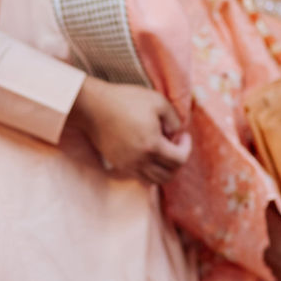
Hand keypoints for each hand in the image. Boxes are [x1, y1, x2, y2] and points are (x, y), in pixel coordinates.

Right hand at [68, 76, 190, 183]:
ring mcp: (128, 165)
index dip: (186, 147)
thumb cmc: (126, 100)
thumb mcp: (158, 101)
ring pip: (155, 180)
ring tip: (163, 151)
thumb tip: (176, 134)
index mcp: (152, 146)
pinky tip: (148, 154)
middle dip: (178, 159)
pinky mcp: (118, 165)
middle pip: (169, 174)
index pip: (180, 159)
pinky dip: (150, 171)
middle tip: (174, 143)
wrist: (94, 107)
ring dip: (164, 169)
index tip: (183, 135)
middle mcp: (140, 161)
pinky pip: (140, 177)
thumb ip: (175, 119)